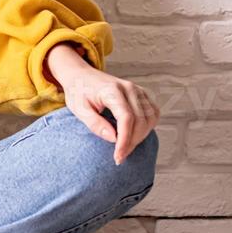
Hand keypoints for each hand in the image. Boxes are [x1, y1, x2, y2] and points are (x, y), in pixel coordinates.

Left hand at [45, 44, 160, 165]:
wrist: (81, 75)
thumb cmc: (78, 92)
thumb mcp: (79, 109)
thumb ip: (95, 124)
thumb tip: (114, 139)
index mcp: (112, 90)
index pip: (126, 117)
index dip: (125, 140)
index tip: (117, 156)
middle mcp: (129, 88)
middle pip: (140, 120)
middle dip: (132, 142)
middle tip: (119, 156)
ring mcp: (137, 90)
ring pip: (150, 118)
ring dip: (141, 136)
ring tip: (125, 147)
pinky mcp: (141, 94)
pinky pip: (153, 113)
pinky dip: (147, 127)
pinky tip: (134, 135)